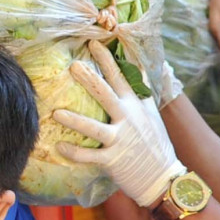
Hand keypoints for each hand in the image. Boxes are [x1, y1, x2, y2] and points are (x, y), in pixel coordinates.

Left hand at [54, 41, 184, 206]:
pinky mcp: (113, 160)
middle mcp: (128, 119)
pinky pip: (89, 156)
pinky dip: (74, 152)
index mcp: (136, 105)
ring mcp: (120, 140)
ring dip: (75, 120)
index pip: (120, 77)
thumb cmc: (155, 143)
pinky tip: (59, 146)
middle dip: (90, 80)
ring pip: (94, 128)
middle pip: (106, 95)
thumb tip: (140, 66)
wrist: (163, 177)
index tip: (94, 43)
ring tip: (56, 113)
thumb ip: (142, 91)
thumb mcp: (152, 114)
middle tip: (73, 66)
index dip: (107, 60)